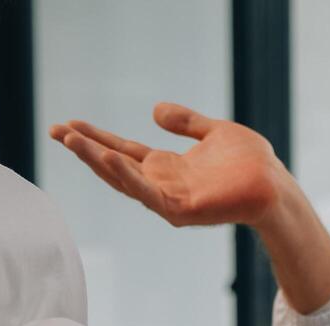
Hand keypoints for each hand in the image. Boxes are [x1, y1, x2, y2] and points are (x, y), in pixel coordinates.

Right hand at [49, 103, 286, 227]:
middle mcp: (161, 185)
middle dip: (84, 150)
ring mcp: (168, 200)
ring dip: (97, 161)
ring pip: (124, 180)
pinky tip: (109, 160)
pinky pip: (147, 193)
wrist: (274, 186)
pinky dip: (127, 178)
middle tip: (56, 131)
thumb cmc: (251, 164)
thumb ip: (185, 122)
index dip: (96, 139)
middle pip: (113, 166)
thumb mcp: (213, 132)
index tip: (68, 126)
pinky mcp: (180, 210)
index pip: (122, 151)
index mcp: (166, 168)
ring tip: (72, 141)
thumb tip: (154, 110)